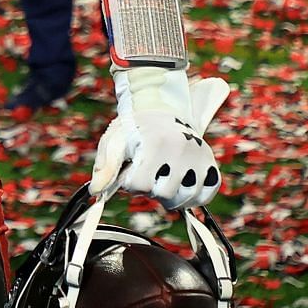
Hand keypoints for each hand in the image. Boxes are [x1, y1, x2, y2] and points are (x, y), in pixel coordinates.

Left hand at [90, 70, 227, 210]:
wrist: (160, 109)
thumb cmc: (134, 128)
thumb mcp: (114, 140)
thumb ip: (105, 166)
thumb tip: (97, 191)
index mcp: (155, 143)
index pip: (140, 185)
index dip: (130, 183)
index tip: (129, 171)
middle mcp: (182, 149)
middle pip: (164, 194)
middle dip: (150, 189)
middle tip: (147, 173)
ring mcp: (200, 156)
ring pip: (185, 198)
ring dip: (170, 196)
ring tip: (162, 180)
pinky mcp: (210, 163)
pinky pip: (206, 195)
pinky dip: (193, 197)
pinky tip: (180, 187)